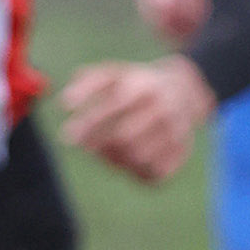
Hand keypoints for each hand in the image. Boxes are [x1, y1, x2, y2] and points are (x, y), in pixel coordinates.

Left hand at [57, 54, 211, 182]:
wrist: (184, 89)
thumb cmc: (136, 84)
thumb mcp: (114, 74)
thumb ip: (88, 83)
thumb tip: (64, 103)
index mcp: (145, 88)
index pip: (113, 108)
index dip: (88, 124)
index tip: (67, 136)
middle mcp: (164, 110)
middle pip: (124, 138)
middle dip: (98, 146)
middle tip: (86, 148)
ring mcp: (176, 133)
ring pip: (138, 159)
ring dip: (114, 161)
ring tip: (107, 152)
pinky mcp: (182, 153)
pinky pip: (154, 175)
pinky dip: (135, 173)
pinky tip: (127, 162)